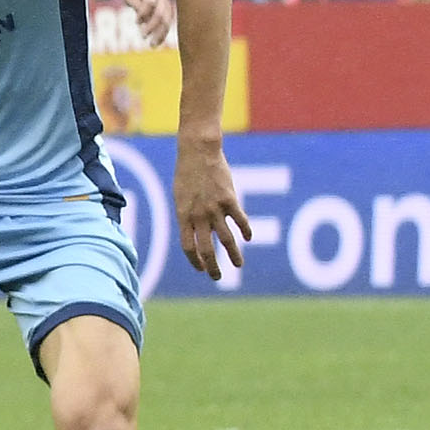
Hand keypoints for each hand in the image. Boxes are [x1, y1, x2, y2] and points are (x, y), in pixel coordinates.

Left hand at [121, 0, 175, 45]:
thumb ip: (134, 3)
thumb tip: (141, 19)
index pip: (149, 2)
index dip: (143, 13)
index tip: (136, 22)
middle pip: (159, 13)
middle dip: (152, 26)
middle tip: (143, 36)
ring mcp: (166, 5)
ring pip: (166, 20)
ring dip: (160, 33)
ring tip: (152, 45)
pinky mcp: (168, 12)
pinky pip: (167, 24)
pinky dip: (163, 34)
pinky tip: (157, 44)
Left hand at [174, 141, 250, 281]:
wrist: (198, 152)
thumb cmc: (187, 174)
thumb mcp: (181, 197)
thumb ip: (189, 216)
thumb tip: (197, 234)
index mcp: (183, 216)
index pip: (188, 247)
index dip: (194, 261)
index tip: (201, 269)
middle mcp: (199, 216)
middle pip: (206, 249)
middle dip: (212, 266)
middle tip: (217, 277)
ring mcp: (215, 208)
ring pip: (227, 239)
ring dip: (233, 255)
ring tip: (238, 265)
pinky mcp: (230, 200)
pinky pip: (240, 220)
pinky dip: (245, 230)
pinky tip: (248, 238)